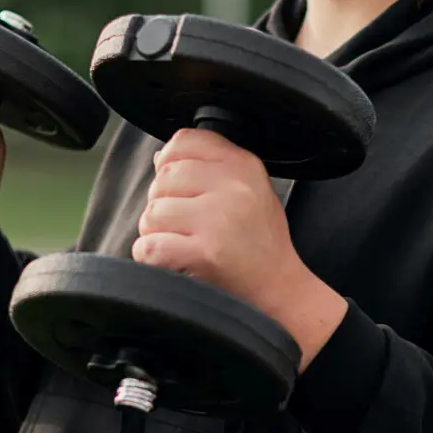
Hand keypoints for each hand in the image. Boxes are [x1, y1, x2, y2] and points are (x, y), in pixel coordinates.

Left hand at [133, 128, 346, 367]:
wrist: (282, 292)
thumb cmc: (261, 244)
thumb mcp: (250, 191)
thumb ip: (209, 168)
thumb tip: (159, 156)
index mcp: (244, 166)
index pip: (185, 141)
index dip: (169, 162)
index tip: (179, 187)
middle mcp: (233, 187)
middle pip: (162, 179)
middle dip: (164, 205)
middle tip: (186, 228)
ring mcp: (218, 220)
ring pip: (152, 214)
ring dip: (158, 234)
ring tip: (184, 246)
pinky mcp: (205, 253)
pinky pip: (150, 246)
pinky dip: (153, 258)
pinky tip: (175, 262)